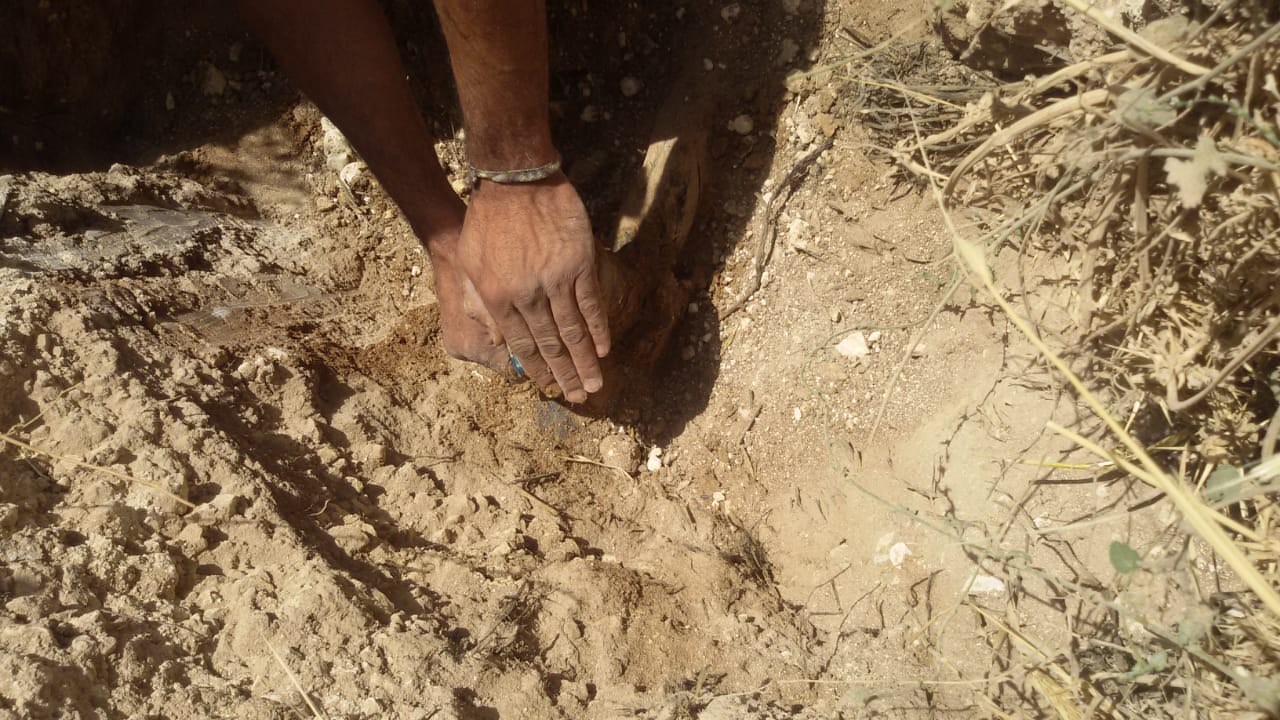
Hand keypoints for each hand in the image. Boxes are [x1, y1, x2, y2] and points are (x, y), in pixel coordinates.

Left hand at [457, 173, 609, 402]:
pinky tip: (604, 348)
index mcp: (497, 298)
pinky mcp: (579, 264)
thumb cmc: (486, 219)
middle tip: (578, 397)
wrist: (514, 181)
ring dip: (585, 361)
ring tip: (595, 385)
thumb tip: (494, 337)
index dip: (537, 369)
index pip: (521, 344)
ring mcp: (555, 280)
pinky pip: (590, 304)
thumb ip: (479, 300)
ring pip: (572, 331)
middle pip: (549, 344)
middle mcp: (527, 295)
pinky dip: (598, 328)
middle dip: (565, 375)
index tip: (549, 387)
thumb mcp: (468, 262)